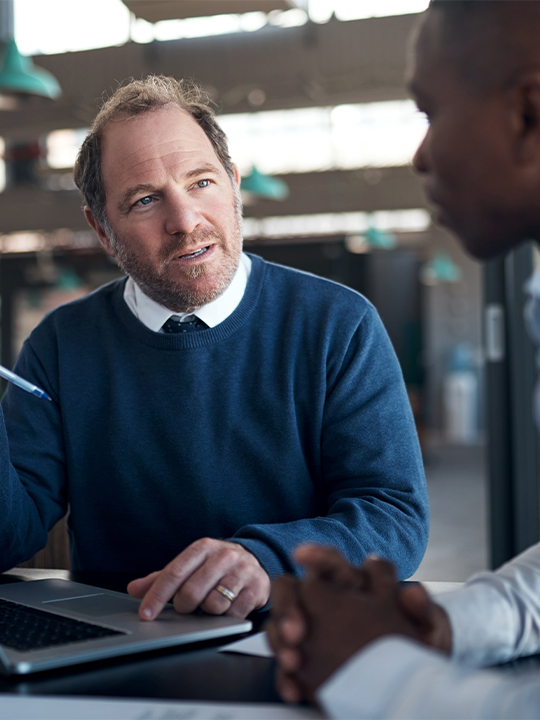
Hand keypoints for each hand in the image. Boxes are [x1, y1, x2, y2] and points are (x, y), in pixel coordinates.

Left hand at [127, 538, 270, 619]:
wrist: (255, 561)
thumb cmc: (215, 566)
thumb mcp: (190, 566)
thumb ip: (162, 578)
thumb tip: (134, 589)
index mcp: (203, 548)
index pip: (174, 573)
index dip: (157, 596)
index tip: (145, 614)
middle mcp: (223, 555)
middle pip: (191, 592)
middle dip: (184, 607)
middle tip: (187, 607)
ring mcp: (242, 571)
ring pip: (214, 605)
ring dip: (206, 613)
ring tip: (209, 605)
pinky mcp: (257, 588)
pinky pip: (234, 614)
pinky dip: (225, 618)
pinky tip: (226, 609)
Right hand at [267, 545, 452, 703]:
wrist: (411, 695)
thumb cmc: (418, 654)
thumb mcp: (430, 634)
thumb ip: (427, 612)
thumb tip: (411, 592)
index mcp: (353, 587)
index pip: (328, 562)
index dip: (314, 555)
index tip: (301, 555)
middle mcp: (325, 606)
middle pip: (289, 588)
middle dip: (287, 604)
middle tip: (297, 630)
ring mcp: (310, 636)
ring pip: (277, 625)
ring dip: (279, 640)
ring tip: (294, 661)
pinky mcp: (304, 666)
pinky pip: (283, 667)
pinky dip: (285, 677)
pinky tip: (295, 689)